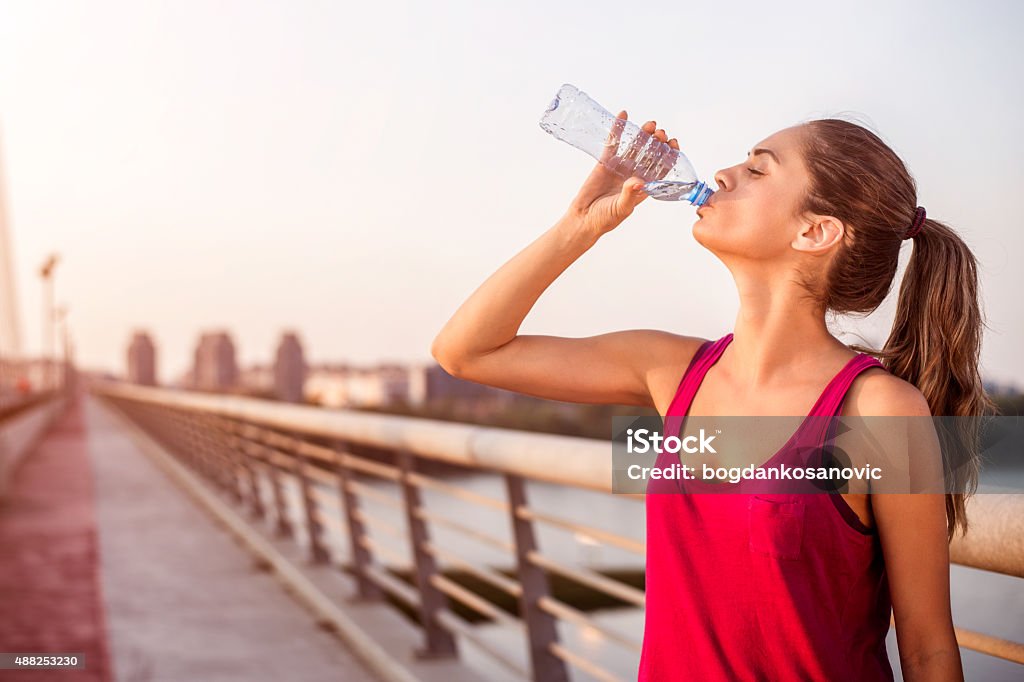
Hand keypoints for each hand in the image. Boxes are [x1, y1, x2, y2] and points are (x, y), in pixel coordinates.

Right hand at [564, 111, 679, 238]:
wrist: (583, 219)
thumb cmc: (605, 219)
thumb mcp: (621, 209)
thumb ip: (630, 195)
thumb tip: (639, 181)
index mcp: (643, 187)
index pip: (661, 169)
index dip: (668, 156)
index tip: (673, 145)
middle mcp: (634, 174)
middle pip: (650, 155)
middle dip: (657, 143)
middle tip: (661, 133)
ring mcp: (620, 167)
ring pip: (634, 147)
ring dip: (643, 135)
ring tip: (650, 125)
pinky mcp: (605, 162)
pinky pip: (613, 143)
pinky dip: (618, 129)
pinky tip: (623, 116)